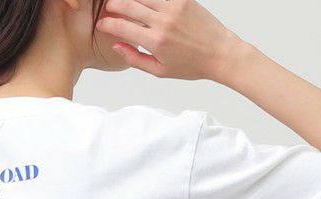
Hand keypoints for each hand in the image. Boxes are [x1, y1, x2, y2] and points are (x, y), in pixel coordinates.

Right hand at [96, 0, 244, 82]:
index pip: (122, 27)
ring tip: (122, 3)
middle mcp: (163, 22)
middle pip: (129, 6)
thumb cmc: (191, 65)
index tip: (101, 24)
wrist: (219, 53)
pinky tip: (142, 1)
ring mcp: (173, 8)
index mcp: (155, 42)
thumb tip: (117, 46)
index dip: (108, 24)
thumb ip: (135, 59)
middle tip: (107, 8)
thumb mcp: (160, 70)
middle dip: (114, 5)